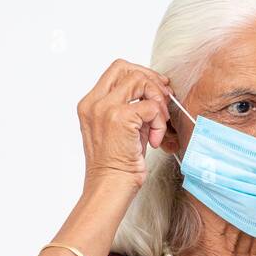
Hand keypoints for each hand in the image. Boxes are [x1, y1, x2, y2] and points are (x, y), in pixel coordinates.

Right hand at [77, 59, 171, 190]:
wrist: (109, 187)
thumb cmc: (116, 165)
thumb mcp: (121, 130)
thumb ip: (132, 108)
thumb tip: (156, 93)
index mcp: (90, 103)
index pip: (116, 70)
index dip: (140, 73)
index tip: (157, 87)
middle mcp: (94, 103)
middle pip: (127, 68)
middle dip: (152, 81)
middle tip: (164, 100)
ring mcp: (105, 109)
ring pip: (140, 81)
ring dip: (157, 101)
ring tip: (159, 124)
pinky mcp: (120, 118)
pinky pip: (151, 107)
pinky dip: (159, 122)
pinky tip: (155, 140)